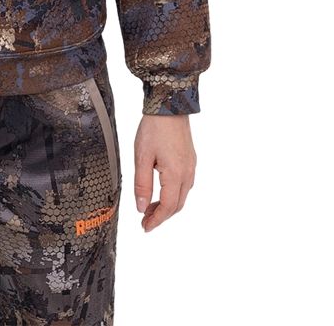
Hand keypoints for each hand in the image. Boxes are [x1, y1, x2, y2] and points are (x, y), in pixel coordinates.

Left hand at [132, 113, 196, 232]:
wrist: (169, 105)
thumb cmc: (154, 128)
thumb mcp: (142, 157)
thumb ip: (142, 184)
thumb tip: (142, 208)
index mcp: (176, 175)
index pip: (168, 207)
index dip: (156, 220)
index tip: (145, 227)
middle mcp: (188, 173)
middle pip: (177, 205)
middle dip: (162, 216)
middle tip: (146, 221)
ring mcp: (191, 166)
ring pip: (182, 195)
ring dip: (168, 205)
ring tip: (151, 208)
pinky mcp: (190, 159)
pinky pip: (185, 184)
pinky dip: (173, 194)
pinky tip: (162, 191)